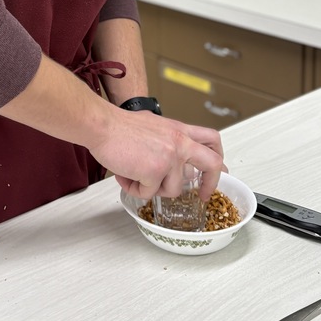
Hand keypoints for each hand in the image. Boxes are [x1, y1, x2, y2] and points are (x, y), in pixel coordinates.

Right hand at [91, 107, 224, 202]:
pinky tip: (125, 175)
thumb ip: (168, 141)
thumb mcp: (154, 126)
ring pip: (173, 190)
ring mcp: (169, 157)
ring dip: (152, 189)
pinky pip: (148, 194)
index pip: (212, 140)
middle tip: (203, 195)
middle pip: (212, 164)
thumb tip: (173, 160)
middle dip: (211, 184)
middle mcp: (179, 142)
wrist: (102, 125)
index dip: (218, 158)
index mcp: (179, 130)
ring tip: (134, 175)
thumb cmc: (120, 126)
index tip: (216, 171)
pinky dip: (134, 189)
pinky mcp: (155, 171)